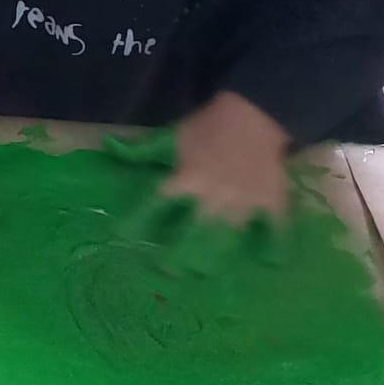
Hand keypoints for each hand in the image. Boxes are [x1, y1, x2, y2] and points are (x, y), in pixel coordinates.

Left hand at [106, 93, 291, 271]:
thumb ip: (141, 149)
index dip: (137, 221)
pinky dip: (273, 246)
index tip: (122, 236)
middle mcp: (211, 197)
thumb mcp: (170, 136)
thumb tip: (109, 145)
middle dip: (179, 255)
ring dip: (213, 256)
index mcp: (185, 180)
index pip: (155, 205)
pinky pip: (274, 231)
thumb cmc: (206, 128)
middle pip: (191, 233)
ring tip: (203, 270)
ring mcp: (243, 204)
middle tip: (168, 271)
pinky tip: (269, 262)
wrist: (253, 114)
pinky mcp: (271, 204)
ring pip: (226, 238)